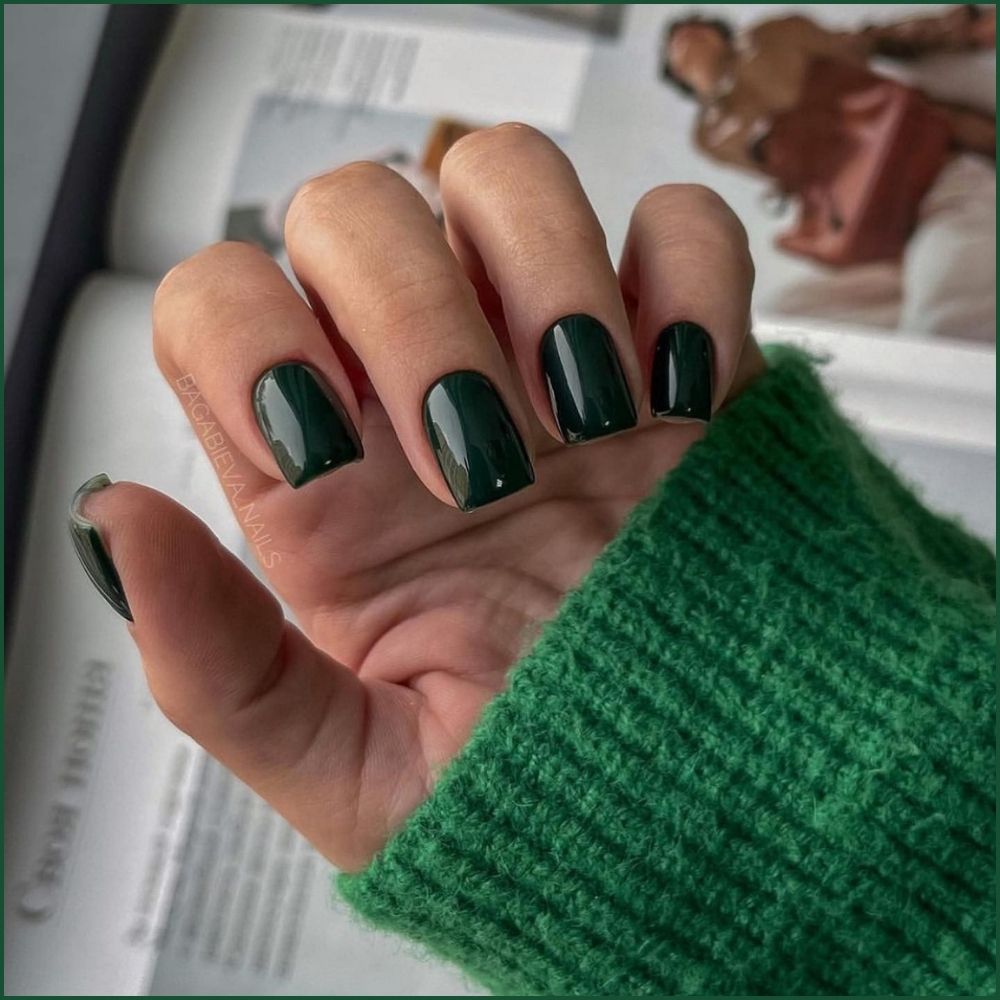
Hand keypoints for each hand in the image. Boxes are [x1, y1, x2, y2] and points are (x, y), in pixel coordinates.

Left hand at [79, 125, 761, 870]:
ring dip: (547, 280)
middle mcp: (427, 388)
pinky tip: (687, 400)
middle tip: (487, 459)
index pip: (221, 300)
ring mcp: (554, 355)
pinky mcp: (681, 352)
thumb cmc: (528, 786)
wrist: (693, 800)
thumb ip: (216, 664)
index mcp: (328, 477)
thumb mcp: (349, 768)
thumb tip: (109, 520)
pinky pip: (681, 232)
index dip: (251, 340)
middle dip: (412, 313)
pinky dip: (692, 285)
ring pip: (507, 177)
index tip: (331, 458)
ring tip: (596, 420)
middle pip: (358, 208)